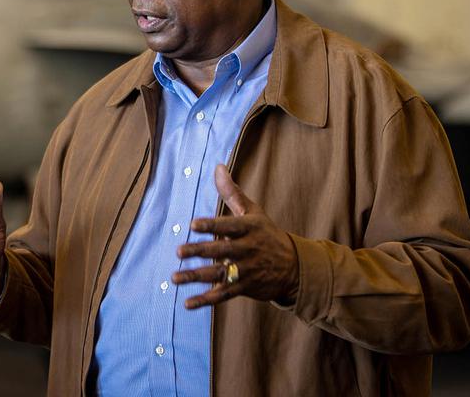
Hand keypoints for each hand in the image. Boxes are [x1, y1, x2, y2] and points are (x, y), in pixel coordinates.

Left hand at [172, 165, 298, 308]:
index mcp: (249, 228)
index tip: (193, 224)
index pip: (228, 226)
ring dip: (195, 277)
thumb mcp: (253, 212)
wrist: (295, 267)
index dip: (211, 226)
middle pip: (221, 251)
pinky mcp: (245, 288)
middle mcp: (247, 249)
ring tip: (174, 278)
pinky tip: (187, 303)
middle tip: (178, 251)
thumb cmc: (267, 234)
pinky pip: (223, 295)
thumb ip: (232, 192)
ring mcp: (246, 270)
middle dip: (199, 252)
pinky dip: (205, 300)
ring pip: (218, 275)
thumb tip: (218, 166)